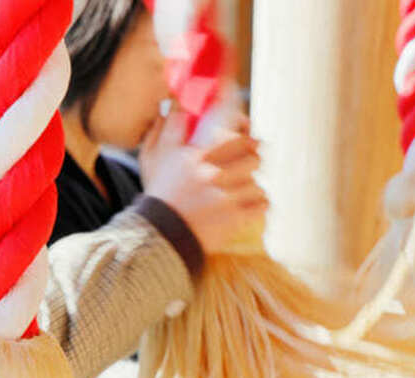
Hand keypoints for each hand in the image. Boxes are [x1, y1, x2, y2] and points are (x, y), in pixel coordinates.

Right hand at [139, 110, 267, 253]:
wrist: (159, 235)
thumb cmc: (158, 195)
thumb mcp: (153, 158)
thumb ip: (165, 129)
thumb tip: (174, 105)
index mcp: (196, 156)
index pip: (230, 129)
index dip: (243, 123)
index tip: (246, 124)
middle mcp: (212, 174)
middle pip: (251, 152)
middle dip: (251, 154)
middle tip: (249, 157)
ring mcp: (225, 197)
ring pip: (257, 179)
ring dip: (252, 183)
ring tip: (244, 187)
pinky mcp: (234, 218)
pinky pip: (261, 204)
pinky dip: (259, 204)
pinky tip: (250, 205)